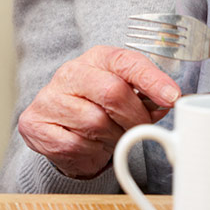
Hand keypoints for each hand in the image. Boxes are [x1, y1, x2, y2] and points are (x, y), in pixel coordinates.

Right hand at [17, 45, 179, 179]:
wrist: (56, 123)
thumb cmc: (96, 104)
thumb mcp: (123, 92)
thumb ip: (147, 95)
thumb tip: (169, 100)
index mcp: (96, 58)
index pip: (126, 61)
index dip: (152, 79)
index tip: (173, 97)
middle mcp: (70, 73)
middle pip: (113, 92)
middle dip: (135, 117)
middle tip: (140, 128)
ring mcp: (50, 98)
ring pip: (95, 123)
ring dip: (112, 138)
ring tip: (110, 136)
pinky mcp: (36, 124)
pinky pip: (75, 144)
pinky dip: (90, 151)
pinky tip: (90, 145)